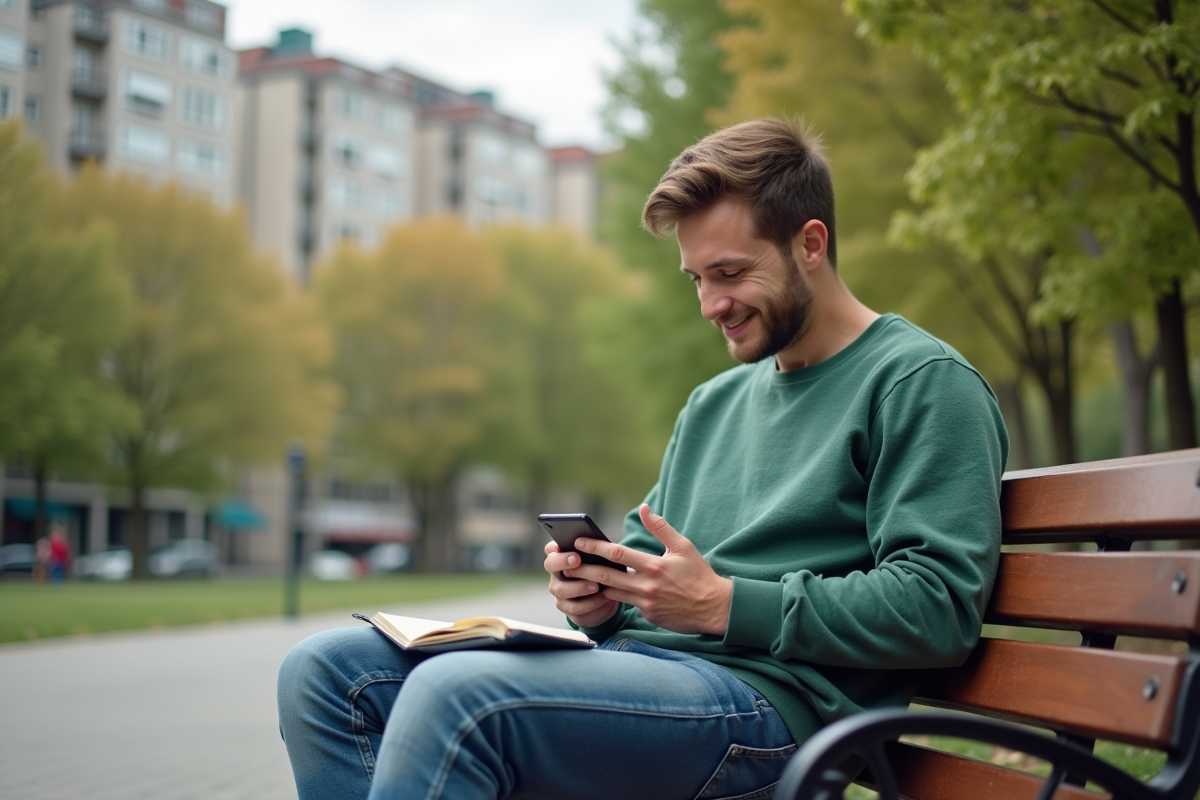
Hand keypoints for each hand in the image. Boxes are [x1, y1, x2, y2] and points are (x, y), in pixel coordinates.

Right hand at [544, 540, 620, 627]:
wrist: (605, 595)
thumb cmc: (600, 569)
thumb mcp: (598, 558)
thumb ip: (593, 550)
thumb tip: (598, 543)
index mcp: (561, 555)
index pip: (550, 548)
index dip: (556, 548)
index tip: (571, 549)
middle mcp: (556, 572)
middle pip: (550, 565)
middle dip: (563, 562)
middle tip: (577, 560)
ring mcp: (559, 590)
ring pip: (562, 589)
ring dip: (580, 587)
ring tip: (597, 585)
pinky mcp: (567, 607)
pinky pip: (575, 607)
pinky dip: (591, 603)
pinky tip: (603, 597)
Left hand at [568, 504, 732, 635]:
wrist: (714, 607)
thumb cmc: (699, 574)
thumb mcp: (683, 546)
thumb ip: (660, 527)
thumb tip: (644, 508)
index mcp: (654, 566)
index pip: (617, 554)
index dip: (594, 547)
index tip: (578, 542)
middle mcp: (647, 585)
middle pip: (606, 576)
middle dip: (583, 568)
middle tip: (566, 563)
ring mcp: (646, 602)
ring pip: (611, 592)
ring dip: (593, 584)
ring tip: (575, 577)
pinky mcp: (648, 615)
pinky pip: (625, 603)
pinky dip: (612, 596)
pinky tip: (599, 590)